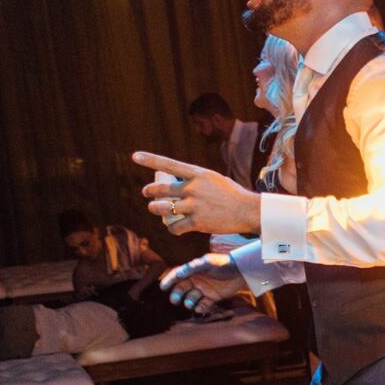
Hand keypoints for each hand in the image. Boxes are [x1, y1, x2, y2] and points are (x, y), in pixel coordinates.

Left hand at [134, 152, 261, 234]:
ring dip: (155, 209)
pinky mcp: (197, 222)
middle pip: (160, 190)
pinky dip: (173, 228)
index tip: (135, 156)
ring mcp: (195, 206)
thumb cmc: (232, 194)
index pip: (170, 165)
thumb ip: (196, 180)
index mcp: (199, 175)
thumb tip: (178, 185)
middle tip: (147, 193)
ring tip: (156, 209)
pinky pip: (175, 227)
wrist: (249, 211)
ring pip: (162, 208)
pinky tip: (175, 228)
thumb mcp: (214, 179)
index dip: (150, 160)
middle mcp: (194, 189)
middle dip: (149, 191)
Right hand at [159, 252, 245, 314]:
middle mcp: (196, 280)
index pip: (177, 275)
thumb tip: (178, 274)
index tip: (162, 287)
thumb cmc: (223, 263)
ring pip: (191, 298)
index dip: (169, 281)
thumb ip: (194, 267)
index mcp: (193, 270)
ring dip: (188, 302)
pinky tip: (199, 309)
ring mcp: (204, 290)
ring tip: (189, 304)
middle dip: (176, 295)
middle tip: (175, 300)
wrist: (242, 270)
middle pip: (181, 289)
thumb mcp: (208, 262)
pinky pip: (203, 304)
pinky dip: (200, 308)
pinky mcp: (213, 297)